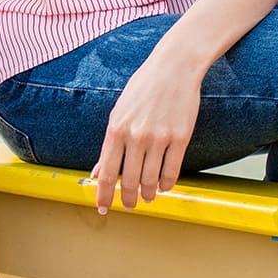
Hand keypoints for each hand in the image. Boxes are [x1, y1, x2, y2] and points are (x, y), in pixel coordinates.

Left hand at [92, 51, 204, 213]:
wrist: (173, 69)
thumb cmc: (142, 90)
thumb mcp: (118, 114)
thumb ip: (109, 145)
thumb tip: (97, 173)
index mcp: (116, 130)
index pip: (106, 172)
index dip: (103, 194)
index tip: (103, 208)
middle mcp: (136, 137)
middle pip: (129, 181)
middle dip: (127, 199)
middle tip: (129, 206)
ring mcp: (159, 138)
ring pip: (151, 180)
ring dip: (148, 195)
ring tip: (146, 198)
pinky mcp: (180, 138)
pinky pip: (172, 171)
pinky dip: (166, 184)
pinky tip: (163, 187)